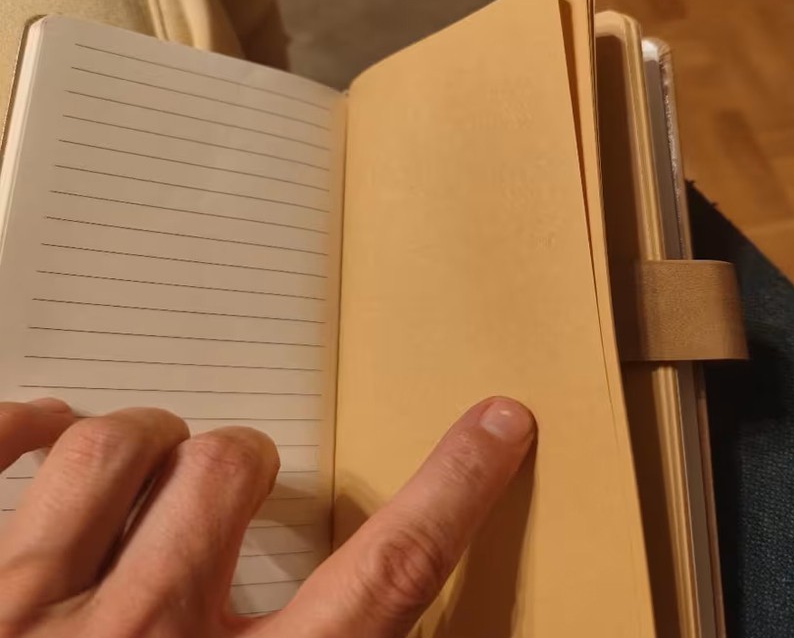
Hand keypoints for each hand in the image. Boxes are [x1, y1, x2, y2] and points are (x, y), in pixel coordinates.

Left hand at [0, 396, 534, 637]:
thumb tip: (370, 618)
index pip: (386, 576)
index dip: (455, 490)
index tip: (497, 423)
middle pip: (229, 473)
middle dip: (242, 459)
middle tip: (230, 478)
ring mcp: (28, 623)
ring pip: (115, 449)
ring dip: (147, 438)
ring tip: (147, 455)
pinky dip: (20, 425)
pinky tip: (43, 429)